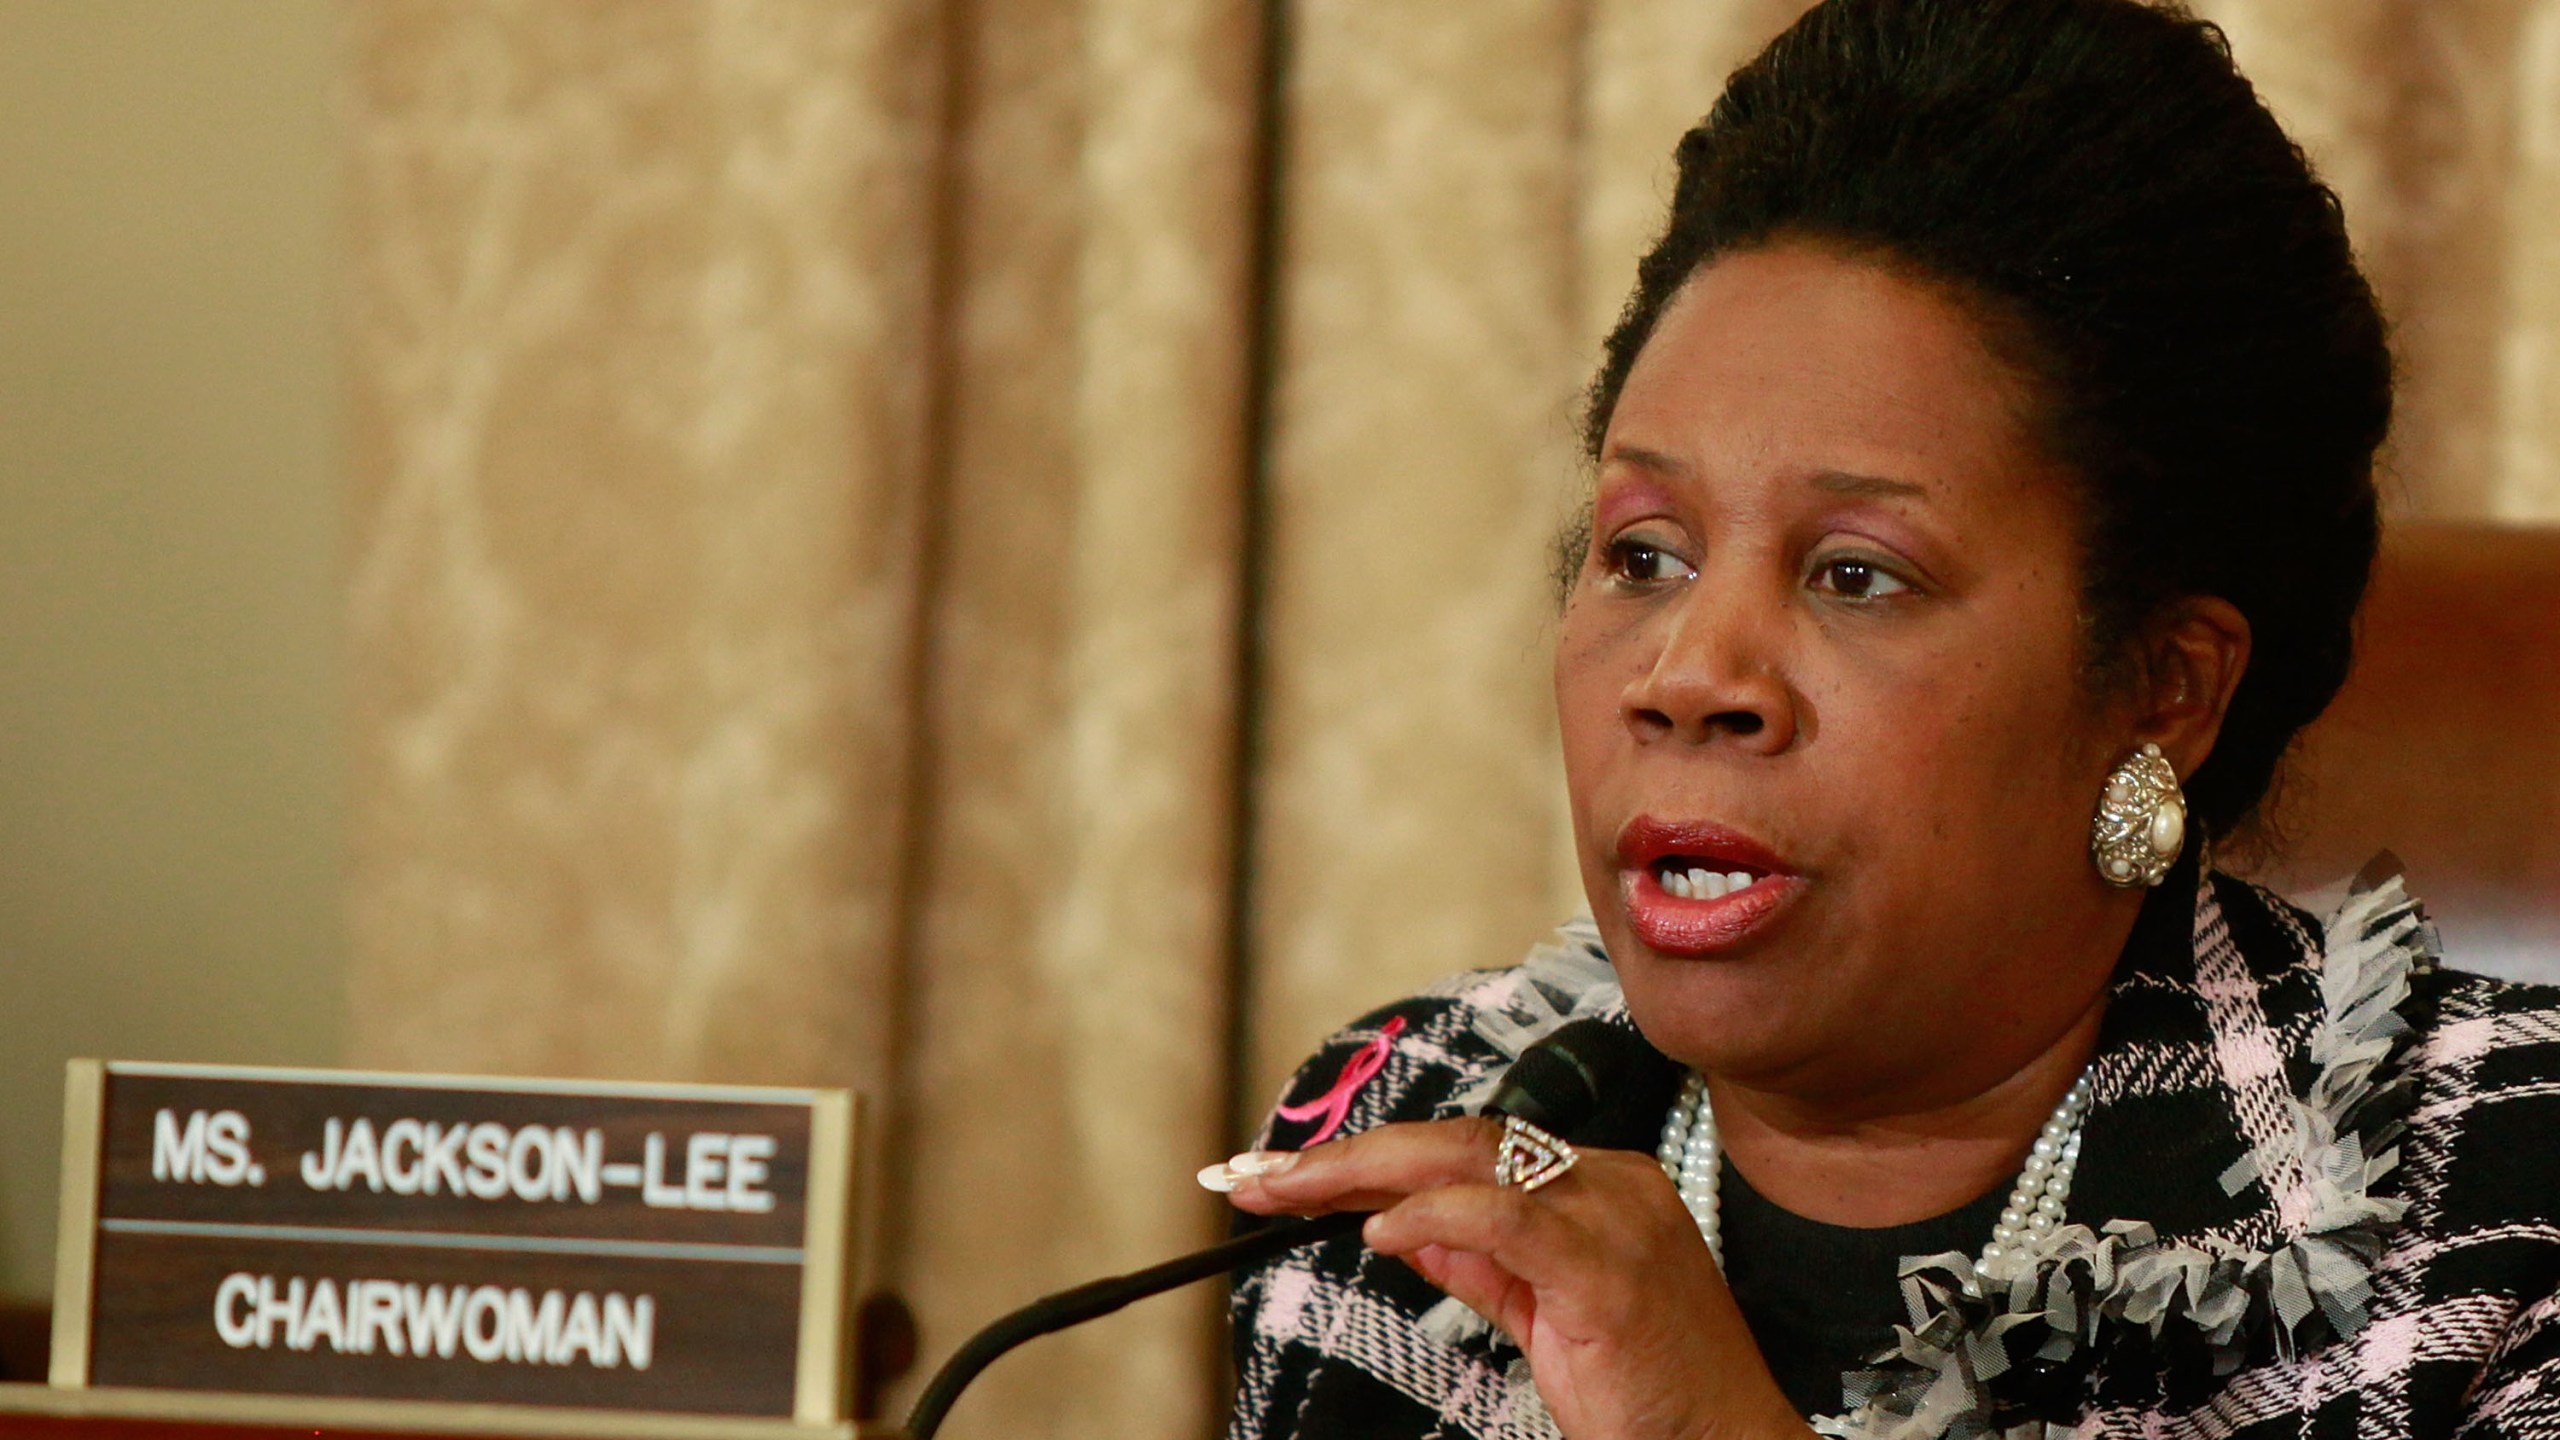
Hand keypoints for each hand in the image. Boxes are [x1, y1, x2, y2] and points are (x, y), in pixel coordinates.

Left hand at [1226, 1118, 1812, 1439]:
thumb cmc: (1652, 1397)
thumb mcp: (1547, 1319)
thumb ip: (1481, 1266)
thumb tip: (1400, 1226)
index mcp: (1596, 1186)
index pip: (1463, 1153)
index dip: (1367, 1160)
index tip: (1284, 1178)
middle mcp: (1607, 1182)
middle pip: (1454, 1143)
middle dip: (1341, 1156)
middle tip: (1252, 1175)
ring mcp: (1614, 1215)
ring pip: (1470, 1161)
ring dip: (1359, 1173)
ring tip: (1281, 1192)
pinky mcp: (1609, 1267)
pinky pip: (1507, 1218)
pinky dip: (1435, 1217)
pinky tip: (1377, 1230)